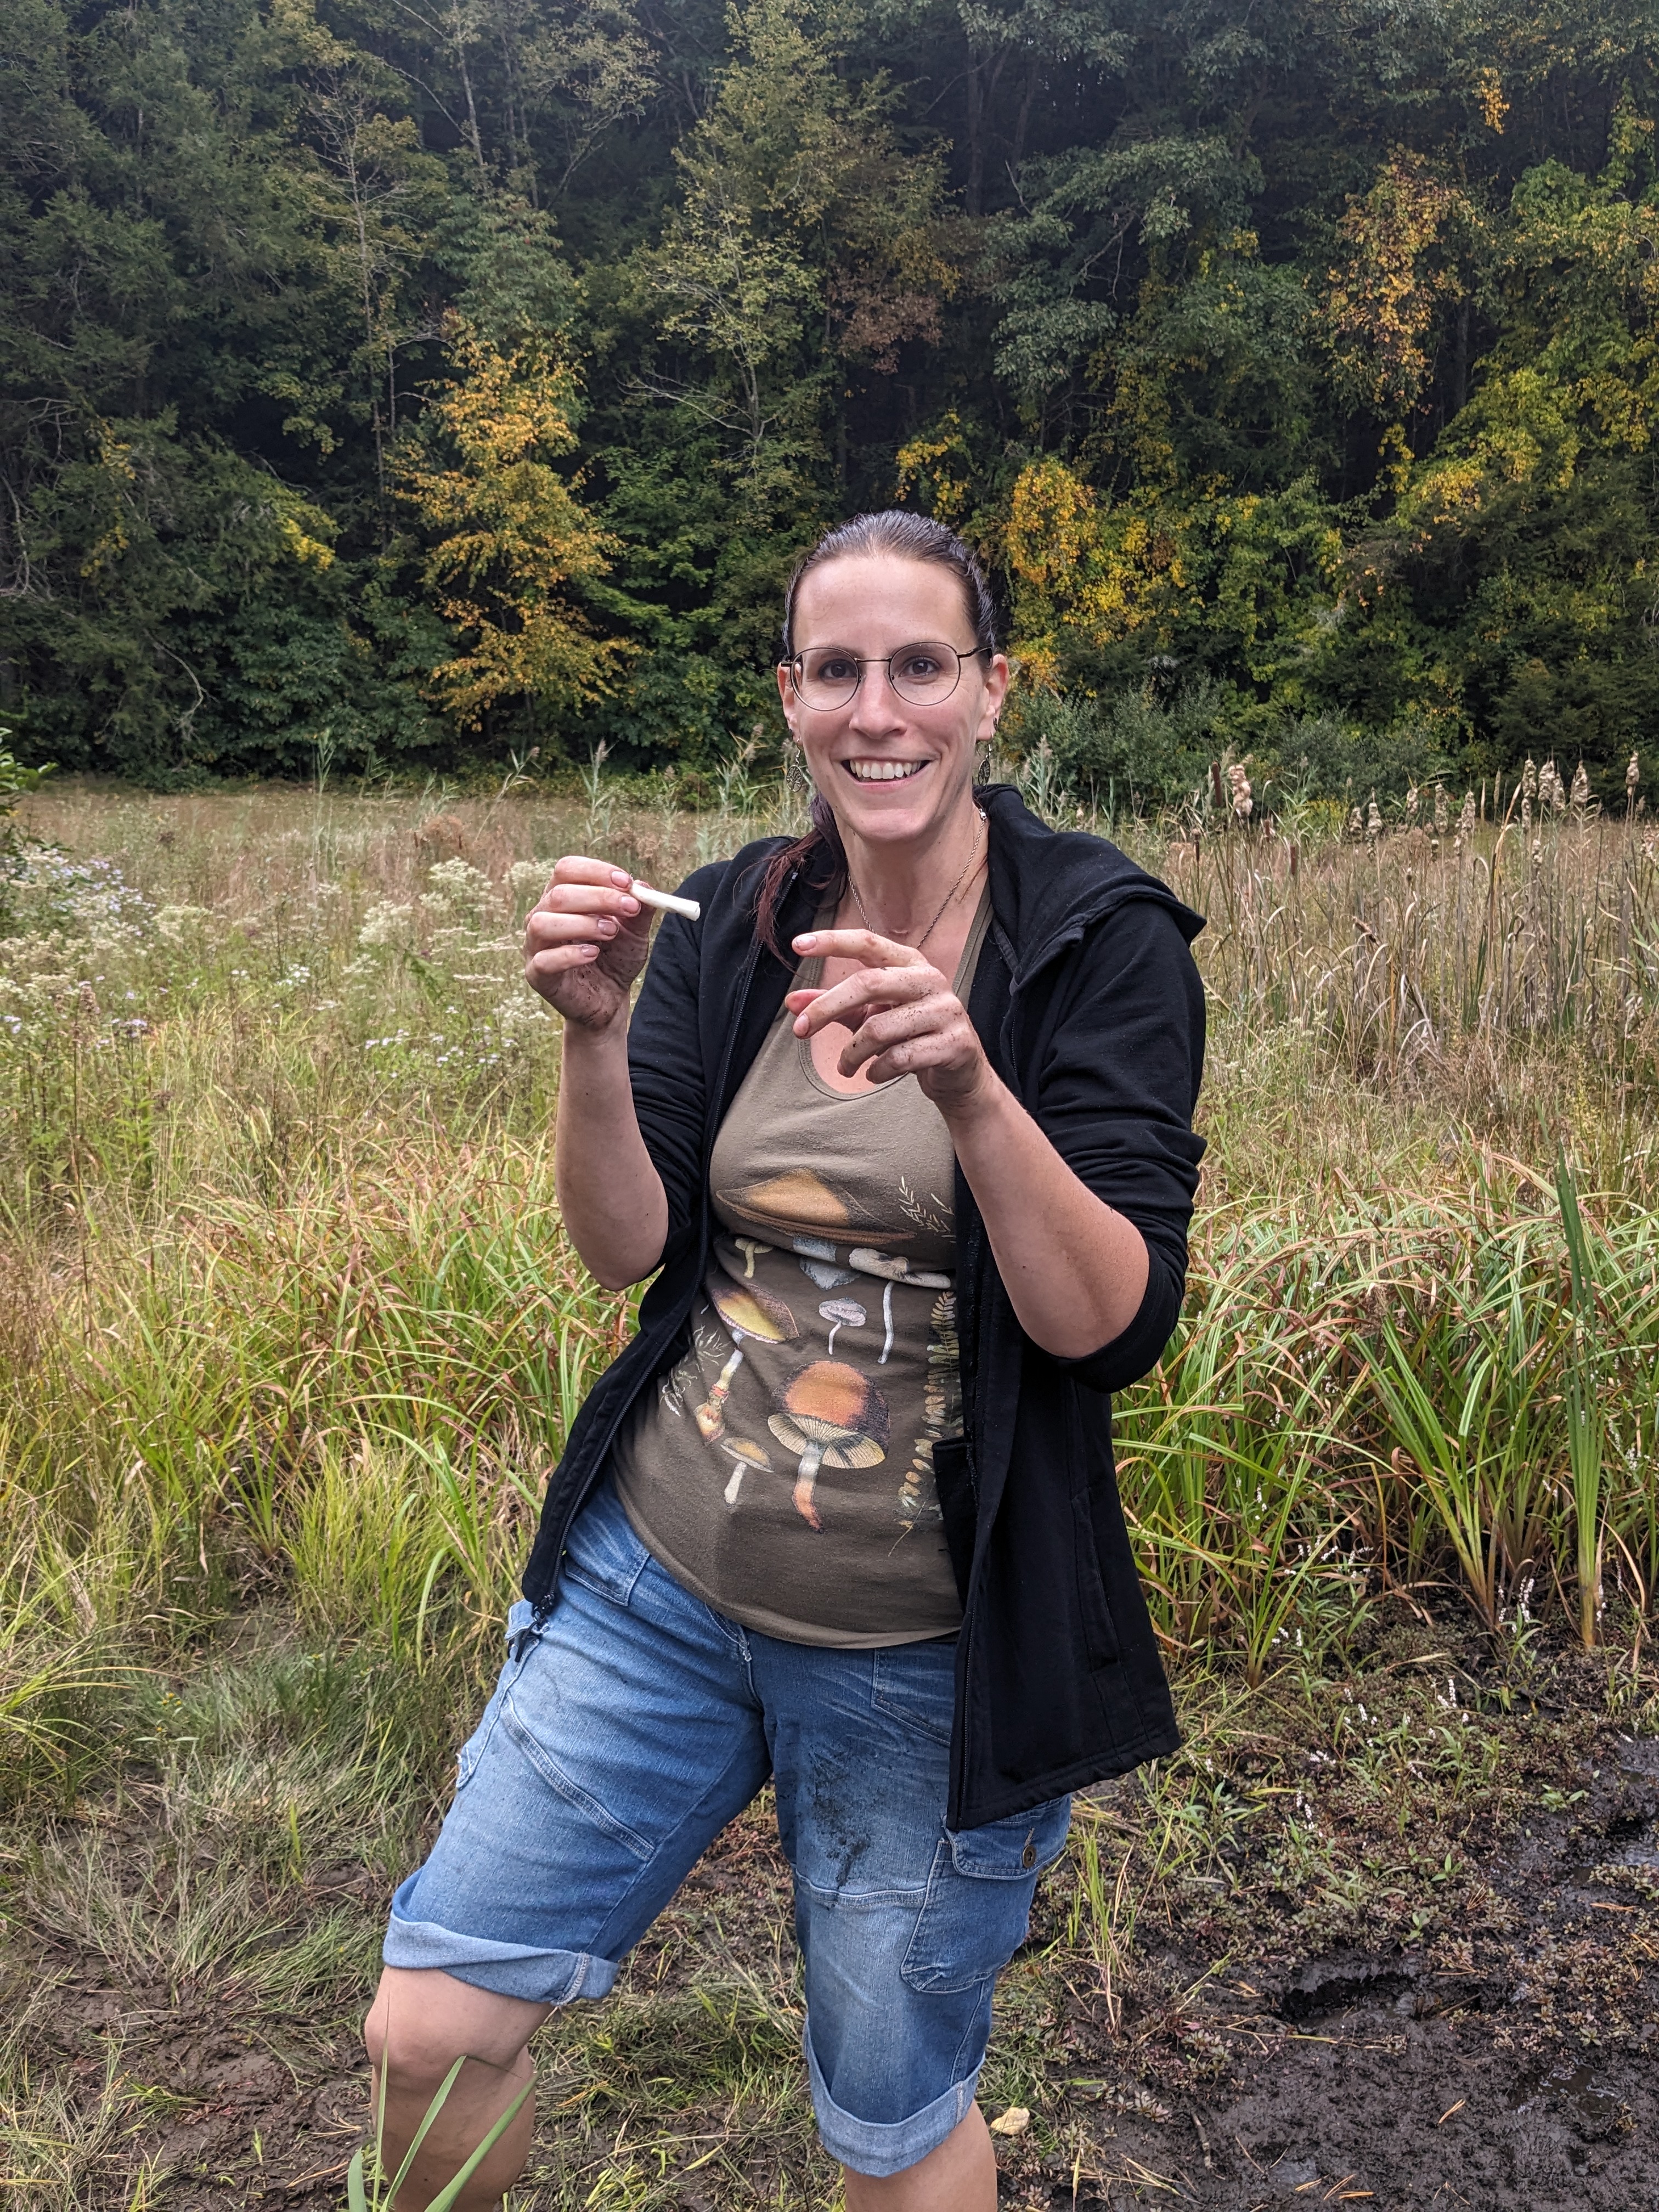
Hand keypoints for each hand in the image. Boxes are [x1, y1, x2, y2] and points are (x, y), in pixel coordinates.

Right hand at [523, 857, 651, 1031]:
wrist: (609, 999)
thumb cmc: (615, 959)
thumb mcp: (634, 932)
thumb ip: (640, 909)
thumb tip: (644, 886)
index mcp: (561, 897)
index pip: (567, 869)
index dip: (596, 871)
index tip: (627, 883)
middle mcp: (542, 915)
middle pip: (558, 894)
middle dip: (599, 897)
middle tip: (630, 907)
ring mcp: (535, 945)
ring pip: (543, 922)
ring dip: (582, 923)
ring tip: (611, 933)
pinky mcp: (536, 974)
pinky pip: (544, 960)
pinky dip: (570, 954)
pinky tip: (592, 954)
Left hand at [785, 927, 993, 1113]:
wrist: (961, 1075)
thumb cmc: (912, 1037)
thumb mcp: (872, 1017)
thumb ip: (836, 1007)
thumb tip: (793, 1003)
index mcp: (910, 963)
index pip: (868, 943)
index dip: (832, 942)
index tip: (797, 945)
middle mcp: (930, 979)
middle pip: (868, 983)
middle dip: (826, 1008)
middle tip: (800, 1030)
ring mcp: (945, 1011)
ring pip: (879, 1028)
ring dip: (851, 1053)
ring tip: (845, 1067)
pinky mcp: (954, 1043)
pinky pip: (900, 1057)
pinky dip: (876, 1070)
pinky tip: (872, 1075)